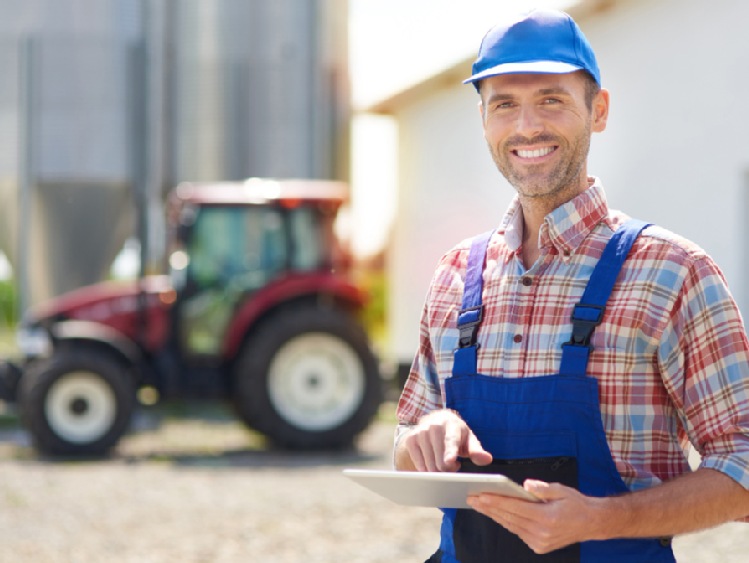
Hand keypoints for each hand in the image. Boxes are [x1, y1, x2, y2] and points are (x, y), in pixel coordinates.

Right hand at [400, 409, 491, 471]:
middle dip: (448, 469)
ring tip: (444, 461)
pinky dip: (427, 469)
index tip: (450, 461)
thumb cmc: (456, 434)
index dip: (450, 452)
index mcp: (451, 425)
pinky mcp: (411, 439)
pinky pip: (419, 465)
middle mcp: (434, 426)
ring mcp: (420, 432)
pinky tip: (433, 461)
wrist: (435, 420)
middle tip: (454, 464)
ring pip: (429, 465)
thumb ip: (477, 451)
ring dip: (438, 470)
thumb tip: (487, 459)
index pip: (451, 441)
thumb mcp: (469, 440)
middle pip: (440, 461)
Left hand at [467, 480, 603, 553]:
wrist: (591, 523)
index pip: (514, 508)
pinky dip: (507, 522)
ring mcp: (540, 542)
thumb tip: (524, 486)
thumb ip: (541, 488)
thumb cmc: (575, 504)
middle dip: (489, 508)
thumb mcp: (561, 490)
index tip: (480, 495)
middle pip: (509, 518)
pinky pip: (518, 532)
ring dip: (495, 515)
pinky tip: (496, 514)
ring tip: (480, 505)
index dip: (495, 501)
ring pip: (511, 526)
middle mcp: (541, 532)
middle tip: (472, 498)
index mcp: (546, 518)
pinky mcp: (539, 547)